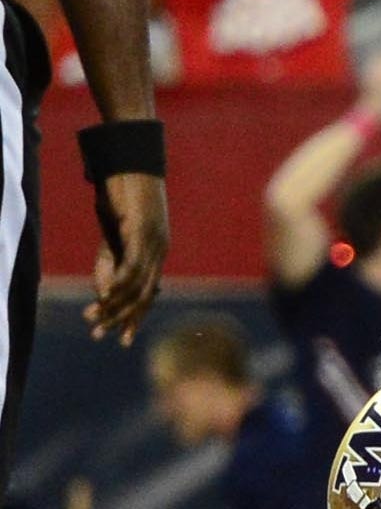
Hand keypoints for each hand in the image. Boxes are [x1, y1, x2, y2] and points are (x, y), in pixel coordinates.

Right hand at [88, 173, 163, 340]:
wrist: (132, 168)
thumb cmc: (122, 200)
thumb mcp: (113, 238)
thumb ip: (109, 264)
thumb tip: (104, 294)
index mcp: (156, 254)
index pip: (148, 295)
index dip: (135, 318)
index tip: (123, 340)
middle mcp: (160, 251)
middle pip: (144, 296)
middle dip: (122, 319)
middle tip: (101, 337)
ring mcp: (154, 243)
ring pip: (137, 285)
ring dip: (113, 305)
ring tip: (93, 319)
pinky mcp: (142, 232)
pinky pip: (131, 265)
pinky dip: (117, 284)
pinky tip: (104, 297)